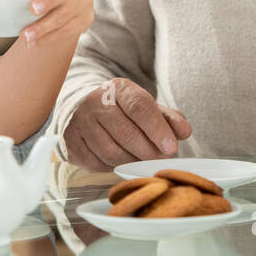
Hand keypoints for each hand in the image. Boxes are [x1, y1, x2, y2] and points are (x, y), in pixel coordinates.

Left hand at [14, 0, 93, 49]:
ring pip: (66, 16)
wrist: (61, 6)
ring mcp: (83, 3)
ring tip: (26, 36)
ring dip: (45, 27)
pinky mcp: (84, 21)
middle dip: (50, 0)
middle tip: (32, 9)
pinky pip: (67, 32)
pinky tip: (34, 44)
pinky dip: (49, 38)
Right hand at [64, 78, 192, 171]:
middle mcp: (95, 101)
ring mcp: (80, 122)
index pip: (139, 107)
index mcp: (118, 89)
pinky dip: (112, 167)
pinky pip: (97, 163)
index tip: (171, 147)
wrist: (88, 109)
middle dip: (148, 151)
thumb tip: (184, 131)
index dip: (157, 129)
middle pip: (126, 133)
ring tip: (142, 160)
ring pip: (111, 152)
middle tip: (161, 159)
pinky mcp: (71, 141)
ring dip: (131, 161)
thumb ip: (169, 119)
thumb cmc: (125, 112)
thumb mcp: (149, 109)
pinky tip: (120, 159)